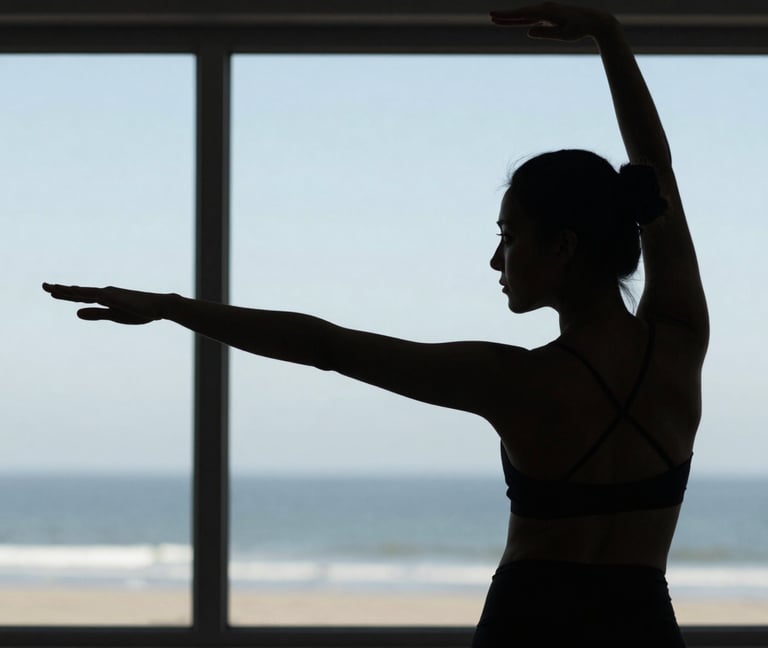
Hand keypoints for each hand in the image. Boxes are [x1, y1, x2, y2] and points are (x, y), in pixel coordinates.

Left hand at [42, 283, 170, 324]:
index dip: (64, 294)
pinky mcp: (116, 297)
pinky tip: (74, 291)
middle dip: (60, 289)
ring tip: (53, 288)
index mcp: (104, 298)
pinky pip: (97, 295)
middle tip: (43, 286)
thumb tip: (76, 313)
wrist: (159, 306)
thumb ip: (96, 314)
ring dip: (69, 290)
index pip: (80, 296)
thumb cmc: (139, 311)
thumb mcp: (115, 316)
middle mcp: (104, 292)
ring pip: (84, 292)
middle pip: (78, 291)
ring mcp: (109, 293)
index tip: (50, 291)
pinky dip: (84, 293)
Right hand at [490, 2, 616, 40]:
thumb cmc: (580, 28)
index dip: (508, 16)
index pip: (524, 14)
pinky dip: (521, 19)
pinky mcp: (549, 16)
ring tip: (496, 19)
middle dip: (506, 15)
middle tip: (490, 16)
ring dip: (511, 17)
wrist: (594, 21)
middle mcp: (546, 9)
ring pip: (525, 15)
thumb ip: (546, 33)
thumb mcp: (563, 34)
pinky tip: (513, 20)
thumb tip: (529, 31)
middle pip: (521, 13)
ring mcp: (547, 12)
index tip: (495, 17)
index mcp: (548, 12)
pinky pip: (532, 17)